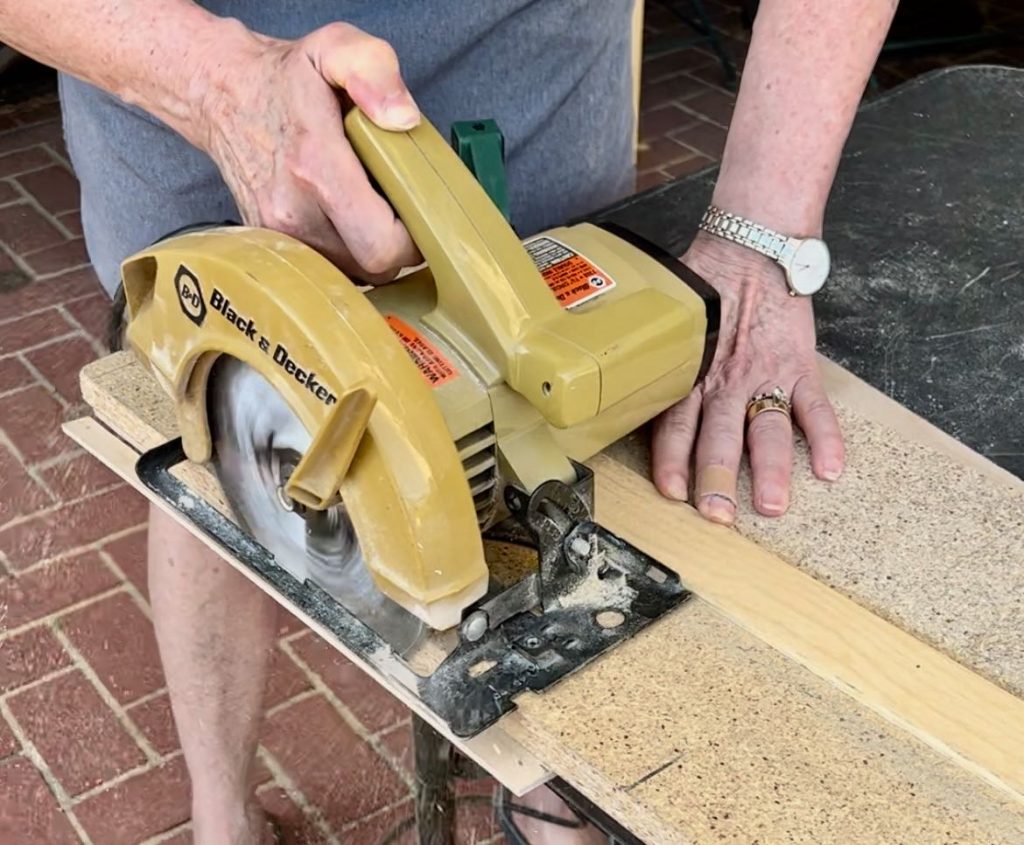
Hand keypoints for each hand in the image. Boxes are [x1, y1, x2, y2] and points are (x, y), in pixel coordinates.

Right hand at [191, 21, 421, 281]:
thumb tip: (404, 120)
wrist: (220, 92)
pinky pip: (325, 268)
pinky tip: (349, 221)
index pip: (382, 244)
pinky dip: (346, 253)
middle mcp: (292, 212)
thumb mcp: (335, 48)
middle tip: (402, 212)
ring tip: (373, 211)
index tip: (419, 211)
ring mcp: (276, 233)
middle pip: (372, 269)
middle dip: (398, 248)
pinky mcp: (269, 243)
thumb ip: (375, 72)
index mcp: (315, 168)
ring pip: (351, 274)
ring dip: (371, 251)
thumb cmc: (286, 76)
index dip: (413, 240)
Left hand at [651, 232, 844, 523]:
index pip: (676, 422)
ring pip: (767, 428)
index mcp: (691, 373)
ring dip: (770, 468)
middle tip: (717, 513)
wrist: (751, 248)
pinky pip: (815, 405)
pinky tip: (830, 469)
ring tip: (772, 505)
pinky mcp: (800, 365)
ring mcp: (766, 375)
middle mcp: (726, 380)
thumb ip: (657, 365)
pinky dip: (827, 437)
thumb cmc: (706, 292)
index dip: (673, 459)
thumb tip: (619, 395)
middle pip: (720, 434)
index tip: (672, 491)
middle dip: (717, 476)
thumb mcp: (673, 329)